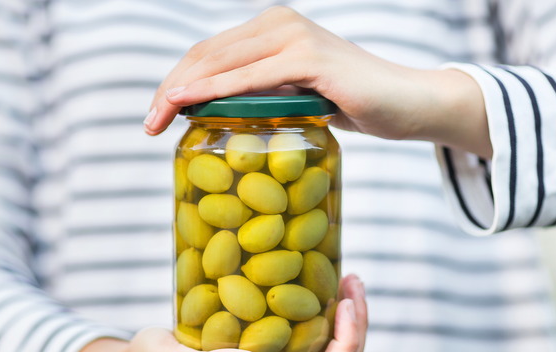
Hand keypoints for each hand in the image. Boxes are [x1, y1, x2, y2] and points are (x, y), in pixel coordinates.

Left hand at [144, 6, 490, 158]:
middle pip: (206, 55)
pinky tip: (184, 103)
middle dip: (169, 88)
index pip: (210, 53)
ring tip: (155, 119)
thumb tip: (224, 113)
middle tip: (148, 123)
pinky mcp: (309, 59)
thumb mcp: (297, 94)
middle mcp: (279, 24)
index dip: (177, 80)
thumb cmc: (354, 103)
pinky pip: (248, 78)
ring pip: (220, 64)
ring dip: (180, 92)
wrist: (408, 103)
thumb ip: (264, 93)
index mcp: (273, 28)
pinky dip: (211, 91)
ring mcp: (294, 37)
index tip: (156, 113)